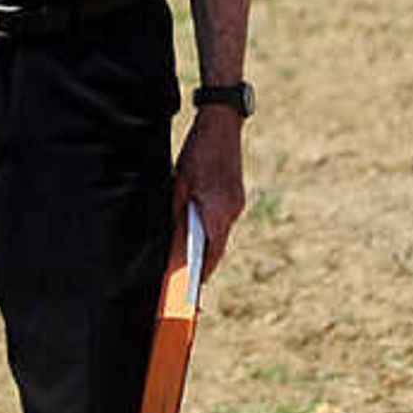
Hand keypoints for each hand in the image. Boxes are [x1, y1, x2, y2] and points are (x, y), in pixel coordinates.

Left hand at [173, 107, 245, 273]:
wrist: (222, 124)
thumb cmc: (198, 152)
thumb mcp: (179, 183)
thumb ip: (178, 213)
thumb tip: (175, 238)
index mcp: (217, 210)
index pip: (211, 252)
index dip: (202, 273)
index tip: (193, 288)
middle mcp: (231, 210)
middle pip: (218, 245)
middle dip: (204, 261)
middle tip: (190, 277)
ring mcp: (237, 202)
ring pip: (222, 232)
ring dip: (208, 243)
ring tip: (191, 255)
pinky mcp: (237, 195)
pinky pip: (225, 219)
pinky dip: (213, 227)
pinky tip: (199, 228)